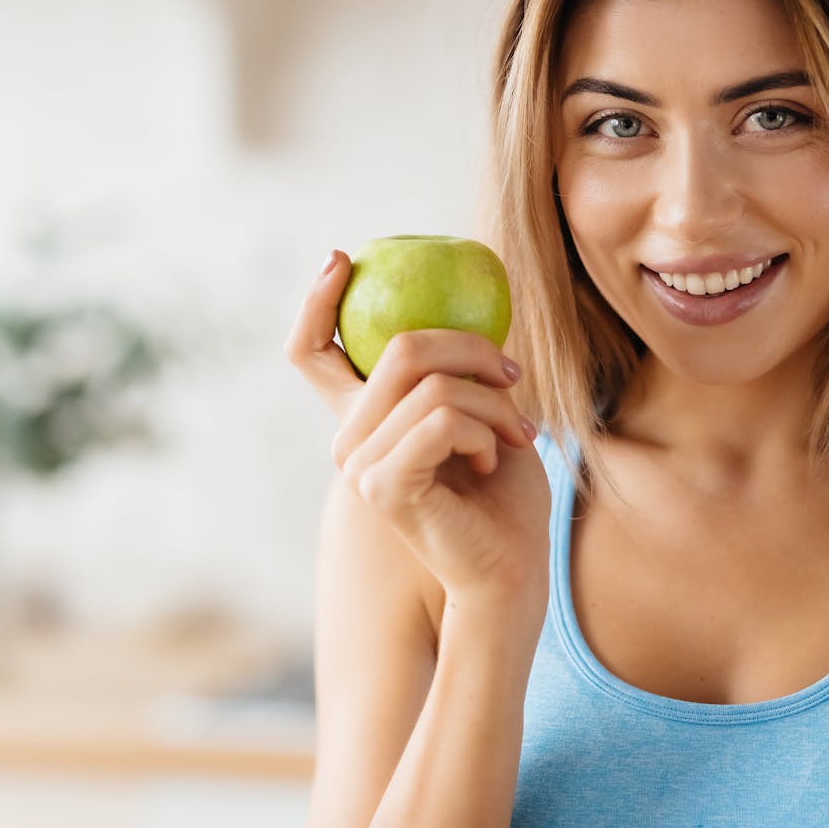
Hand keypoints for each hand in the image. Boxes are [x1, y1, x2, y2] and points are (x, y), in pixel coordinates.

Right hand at [284, 250, 551, 613]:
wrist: (512, 568)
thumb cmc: (505, 496)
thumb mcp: (483, 413)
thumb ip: (458, 370)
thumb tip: (466, 304)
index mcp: (365, 419)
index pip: (311, 351)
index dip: (315, 301)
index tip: (341, 258)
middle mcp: (349, 439)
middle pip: (398, 346)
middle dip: (472, 349)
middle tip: (515, 378)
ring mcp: (360, 465)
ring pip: (432, 383)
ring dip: (495, 403)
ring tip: (517, 435)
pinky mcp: (384, 486)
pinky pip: (441, 421)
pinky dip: (485, 431)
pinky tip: (494, 461)